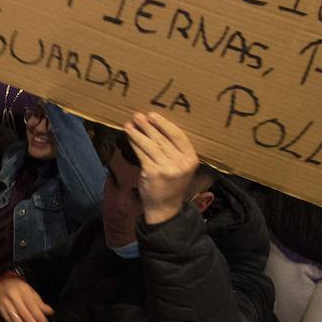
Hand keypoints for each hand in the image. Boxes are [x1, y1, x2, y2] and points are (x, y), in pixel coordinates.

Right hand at [0, 273, 52, 321]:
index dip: (40, 318)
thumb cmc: (20, 288)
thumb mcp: (31, 292)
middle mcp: (12, 299)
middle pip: (25, 316)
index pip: (32, 307)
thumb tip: (50, 313)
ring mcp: (5, 306)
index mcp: (22, 291)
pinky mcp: (1, 312)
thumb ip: (40, 303)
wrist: (2, 283)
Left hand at [123, 111, 200, 225]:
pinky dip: (135, 144)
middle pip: (163, 139)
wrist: (165, 207)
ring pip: (151, 145)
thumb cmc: (171, 184)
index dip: (164, 124)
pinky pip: (142, 154)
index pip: (178, 136)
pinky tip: (129, 137)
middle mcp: (181, 163)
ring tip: (129, 124)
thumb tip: (155, 128)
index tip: (153, 115)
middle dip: (148, 126)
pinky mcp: (153, 173)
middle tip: (137, 116)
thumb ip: (174, 151)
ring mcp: (167, 168)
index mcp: (191, 159)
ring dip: (138, 133)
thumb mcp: (180, 167)